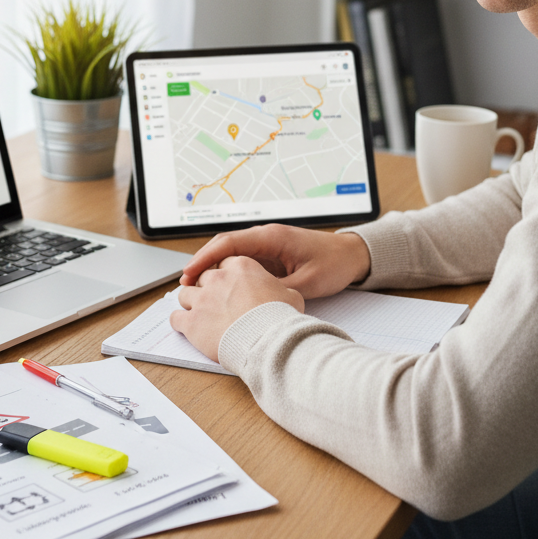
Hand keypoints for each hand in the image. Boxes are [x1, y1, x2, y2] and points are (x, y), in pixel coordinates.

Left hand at [170, 256, 304, 361]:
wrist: (267, 341)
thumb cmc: (280, 318)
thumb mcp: (291, 295)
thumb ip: (280, 289)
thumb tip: (283, 293)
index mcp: (241, 267)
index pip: (225, 264)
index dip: (226, 275)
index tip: (227, 284)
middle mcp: (218, 278)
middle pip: (203, 276)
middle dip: (206, 287)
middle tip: (213, 300)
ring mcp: (202, 299)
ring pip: (185, 293)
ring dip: (190, 301)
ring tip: (198, 312)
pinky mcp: (191, 321)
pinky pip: (176, 317)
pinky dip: (179, 321)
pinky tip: (184, 326)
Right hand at [180, 224, 370, 299]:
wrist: (352, 255)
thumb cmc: (333, 264)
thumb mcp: (305, 282)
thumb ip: (276, 289)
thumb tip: (250, 301)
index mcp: (271, 237)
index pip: (229, 242)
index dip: (206, 257)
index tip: (189, 272)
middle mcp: (266, 237)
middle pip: (224, 245)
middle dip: (202, 263)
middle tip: (185, 284)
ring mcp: (268, 245)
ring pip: (231, 253)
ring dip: (213, 267)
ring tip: (197, 288)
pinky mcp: (272, 254)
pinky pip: (243, 260)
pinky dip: (228, 271)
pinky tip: (221, 287)